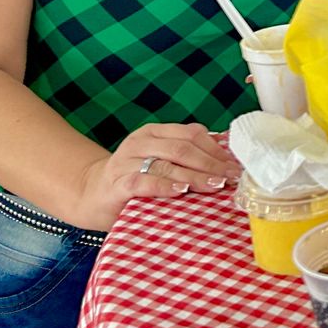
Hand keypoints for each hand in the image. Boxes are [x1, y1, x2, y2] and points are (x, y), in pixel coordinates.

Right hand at [76, 122, 239, 229]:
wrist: (92, 195)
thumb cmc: (136, 179)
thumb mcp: (161, 161)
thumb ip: (185, 156)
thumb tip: (225, 159)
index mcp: (154, 133)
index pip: (191, 134)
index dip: (216, 149)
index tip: (235, 165)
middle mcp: (140, 143)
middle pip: (183, 148)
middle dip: (211, 164)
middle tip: (231, 178)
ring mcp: (127, 162)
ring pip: (167, 164)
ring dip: (195, 175)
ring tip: (215, 185)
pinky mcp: (117, 184)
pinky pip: (143, 182)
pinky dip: (164, 185)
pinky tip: (180, 190)